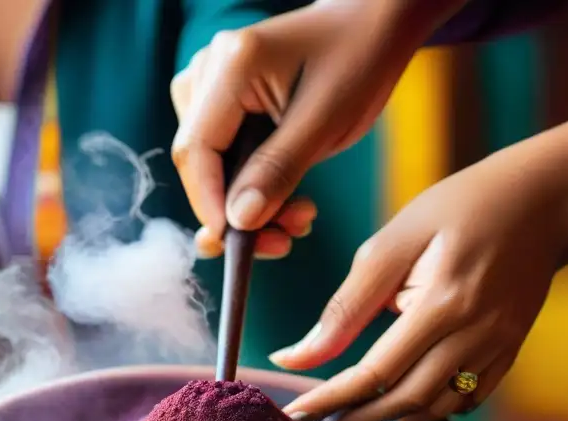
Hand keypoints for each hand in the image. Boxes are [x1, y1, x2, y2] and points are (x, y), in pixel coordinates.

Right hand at [171, 0, 458, 256]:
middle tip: (282, 242)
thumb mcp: (324, 121)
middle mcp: (208, 71)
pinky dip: (252, 187)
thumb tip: (237, 221)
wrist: (371, 28)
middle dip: (235, 211)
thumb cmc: (356, 61)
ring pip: (210, 166)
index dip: (209, 205)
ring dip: (248, 205)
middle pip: (198, 162)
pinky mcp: (222, 103)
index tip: (236, 245)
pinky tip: (287, 203)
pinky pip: (224, 158)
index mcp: (231, 66)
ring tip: (298, 220)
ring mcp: (211, 86)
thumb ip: (278, 171)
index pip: (196, 150)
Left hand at [272, 143, 567, 420]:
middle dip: (357, 417)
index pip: (376, 371)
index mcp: (443, 302)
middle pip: (407, 400)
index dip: (332, 397)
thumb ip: (346, 305)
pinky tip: (400, 401)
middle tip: (318, 420)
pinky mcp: (510, 351)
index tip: (297, 412)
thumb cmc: (458, 209)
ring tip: (351, 414)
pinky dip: (430, 409)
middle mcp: (476, 334)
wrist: (544, 201)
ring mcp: (499, 347)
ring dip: (392, 418)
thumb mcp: (393, 242)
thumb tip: (296, 357)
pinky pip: (467, 399)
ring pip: (438, 408)